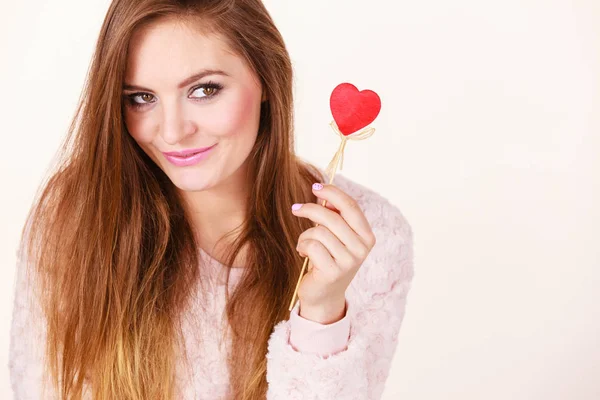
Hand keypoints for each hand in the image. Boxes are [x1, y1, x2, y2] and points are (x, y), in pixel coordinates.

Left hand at [291, 182, 376, 323]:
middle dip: (310, 209)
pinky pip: (311, 246)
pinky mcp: (333, 272)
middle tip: (296, 208)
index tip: (315, 187)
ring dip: (305, 235)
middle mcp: (361, 248)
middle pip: (332, 217)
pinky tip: (304, 254)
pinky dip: (302, 247)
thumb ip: (335, 216)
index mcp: (367, 236)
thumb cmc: (328, 259)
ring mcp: (349, 261)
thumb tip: (322, 192)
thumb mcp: (336, 236)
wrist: (324, 295)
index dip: (332, 193)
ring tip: (305, 245)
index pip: (351, 206)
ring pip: (319, 232)